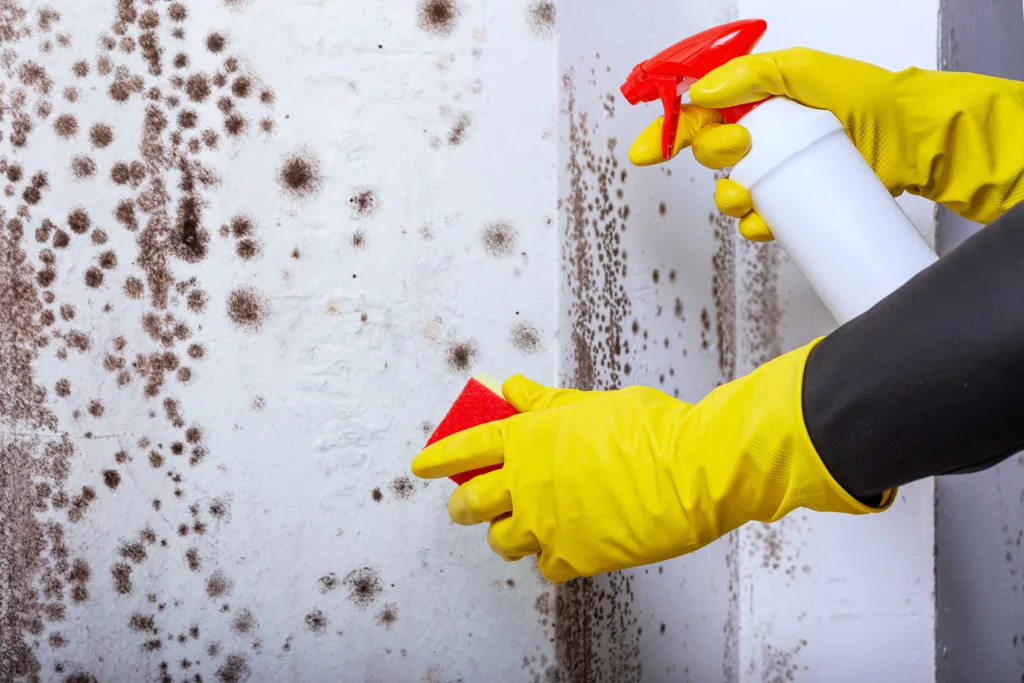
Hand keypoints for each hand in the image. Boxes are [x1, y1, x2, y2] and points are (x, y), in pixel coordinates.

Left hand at [412, 343, 890, 582]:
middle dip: (462, 502)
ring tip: (516, 526)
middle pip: (470, 502)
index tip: (421, 465)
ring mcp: (547, 523)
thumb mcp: (592, 404)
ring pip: (500, 540)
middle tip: (464, 503)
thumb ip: (545, 403)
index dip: (438, 456)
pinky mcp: (575, 556)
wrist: (693, 470)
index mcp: (527, 438)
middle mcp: (527, 483)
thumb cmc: (650, 428)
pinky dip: (548, 558)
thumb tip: (512, 389)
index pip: (464, 447)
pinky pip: (544, 566)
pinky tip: (561, 546)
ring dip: (503, 533)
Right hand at [630, 48, 1023, 236]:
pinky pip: (756, 224)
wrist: (910, 141)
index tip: (647, 151)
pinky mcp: (792, 204)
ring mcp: (776, 171)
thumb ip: (753, 74)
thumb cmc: (867, 98)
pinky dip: (757, 226)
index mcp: (754, 100)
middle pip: (707, 155)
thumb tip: (705, 93)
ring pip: (728, 194)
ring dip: (731, 197)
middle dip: (713, 155)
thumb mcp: (806, 70)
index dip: (665, 133)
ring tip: (757, 191)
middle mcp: (760, 136)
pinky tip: (770, 220)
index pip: (696, 114)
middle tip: (741, 146)